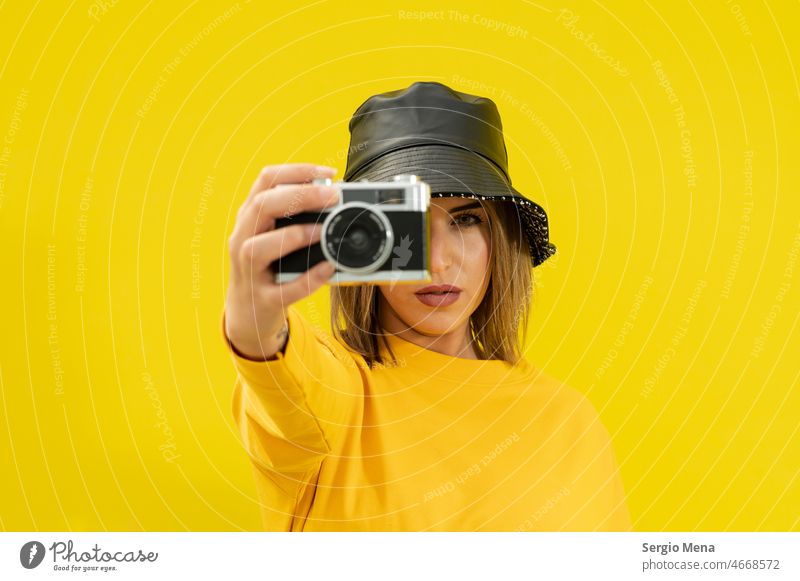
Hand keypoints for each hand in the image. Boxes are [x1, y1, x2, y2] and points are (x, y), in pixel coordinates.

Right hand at [224, 163, 340, 359]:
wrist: (247, 313)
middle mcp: (243, 238)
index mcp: (250, 216)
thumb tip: (336, 197)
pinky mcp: (262, 299)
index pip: (266, 180)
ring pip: (258, 247)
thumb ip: (297, 216)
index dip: (297, 171)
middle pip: (262, 206)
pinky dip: (307, 278)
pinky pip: (283, 290)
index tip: (328, 173)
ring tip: (324, 231)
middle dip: (300, 196)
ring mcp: (248, 270)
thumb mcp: (274, 235)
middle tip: (333, 196)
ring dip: (295, 235)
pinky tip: (327, 269)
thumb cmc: (268, 267)